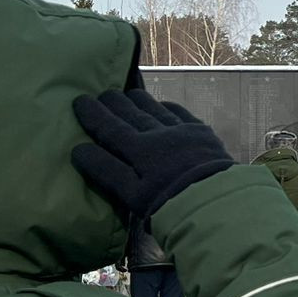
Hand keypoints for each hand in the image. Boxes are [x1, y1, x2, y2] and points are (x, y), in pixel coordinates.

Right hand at [72, 89, 234, 221]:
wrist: (218, 201)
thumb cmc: (171, 204)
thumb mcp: (133, 195)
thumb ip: (107, 171)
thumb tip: (79, 149)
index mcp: (139, 151)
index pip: (110, 128)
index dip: (94, 114)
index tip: (79, 100)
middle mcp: (159, 135)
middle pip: (132, 114)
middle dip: (115, 102)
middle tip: (102, 92)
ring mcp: (183, 132)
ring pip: (156, 110)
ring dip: (140, 100)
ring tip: (129, 92)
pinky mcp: (203, 135)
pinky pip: (182, 114)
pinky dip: (169, 108)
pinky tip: (164, 105)